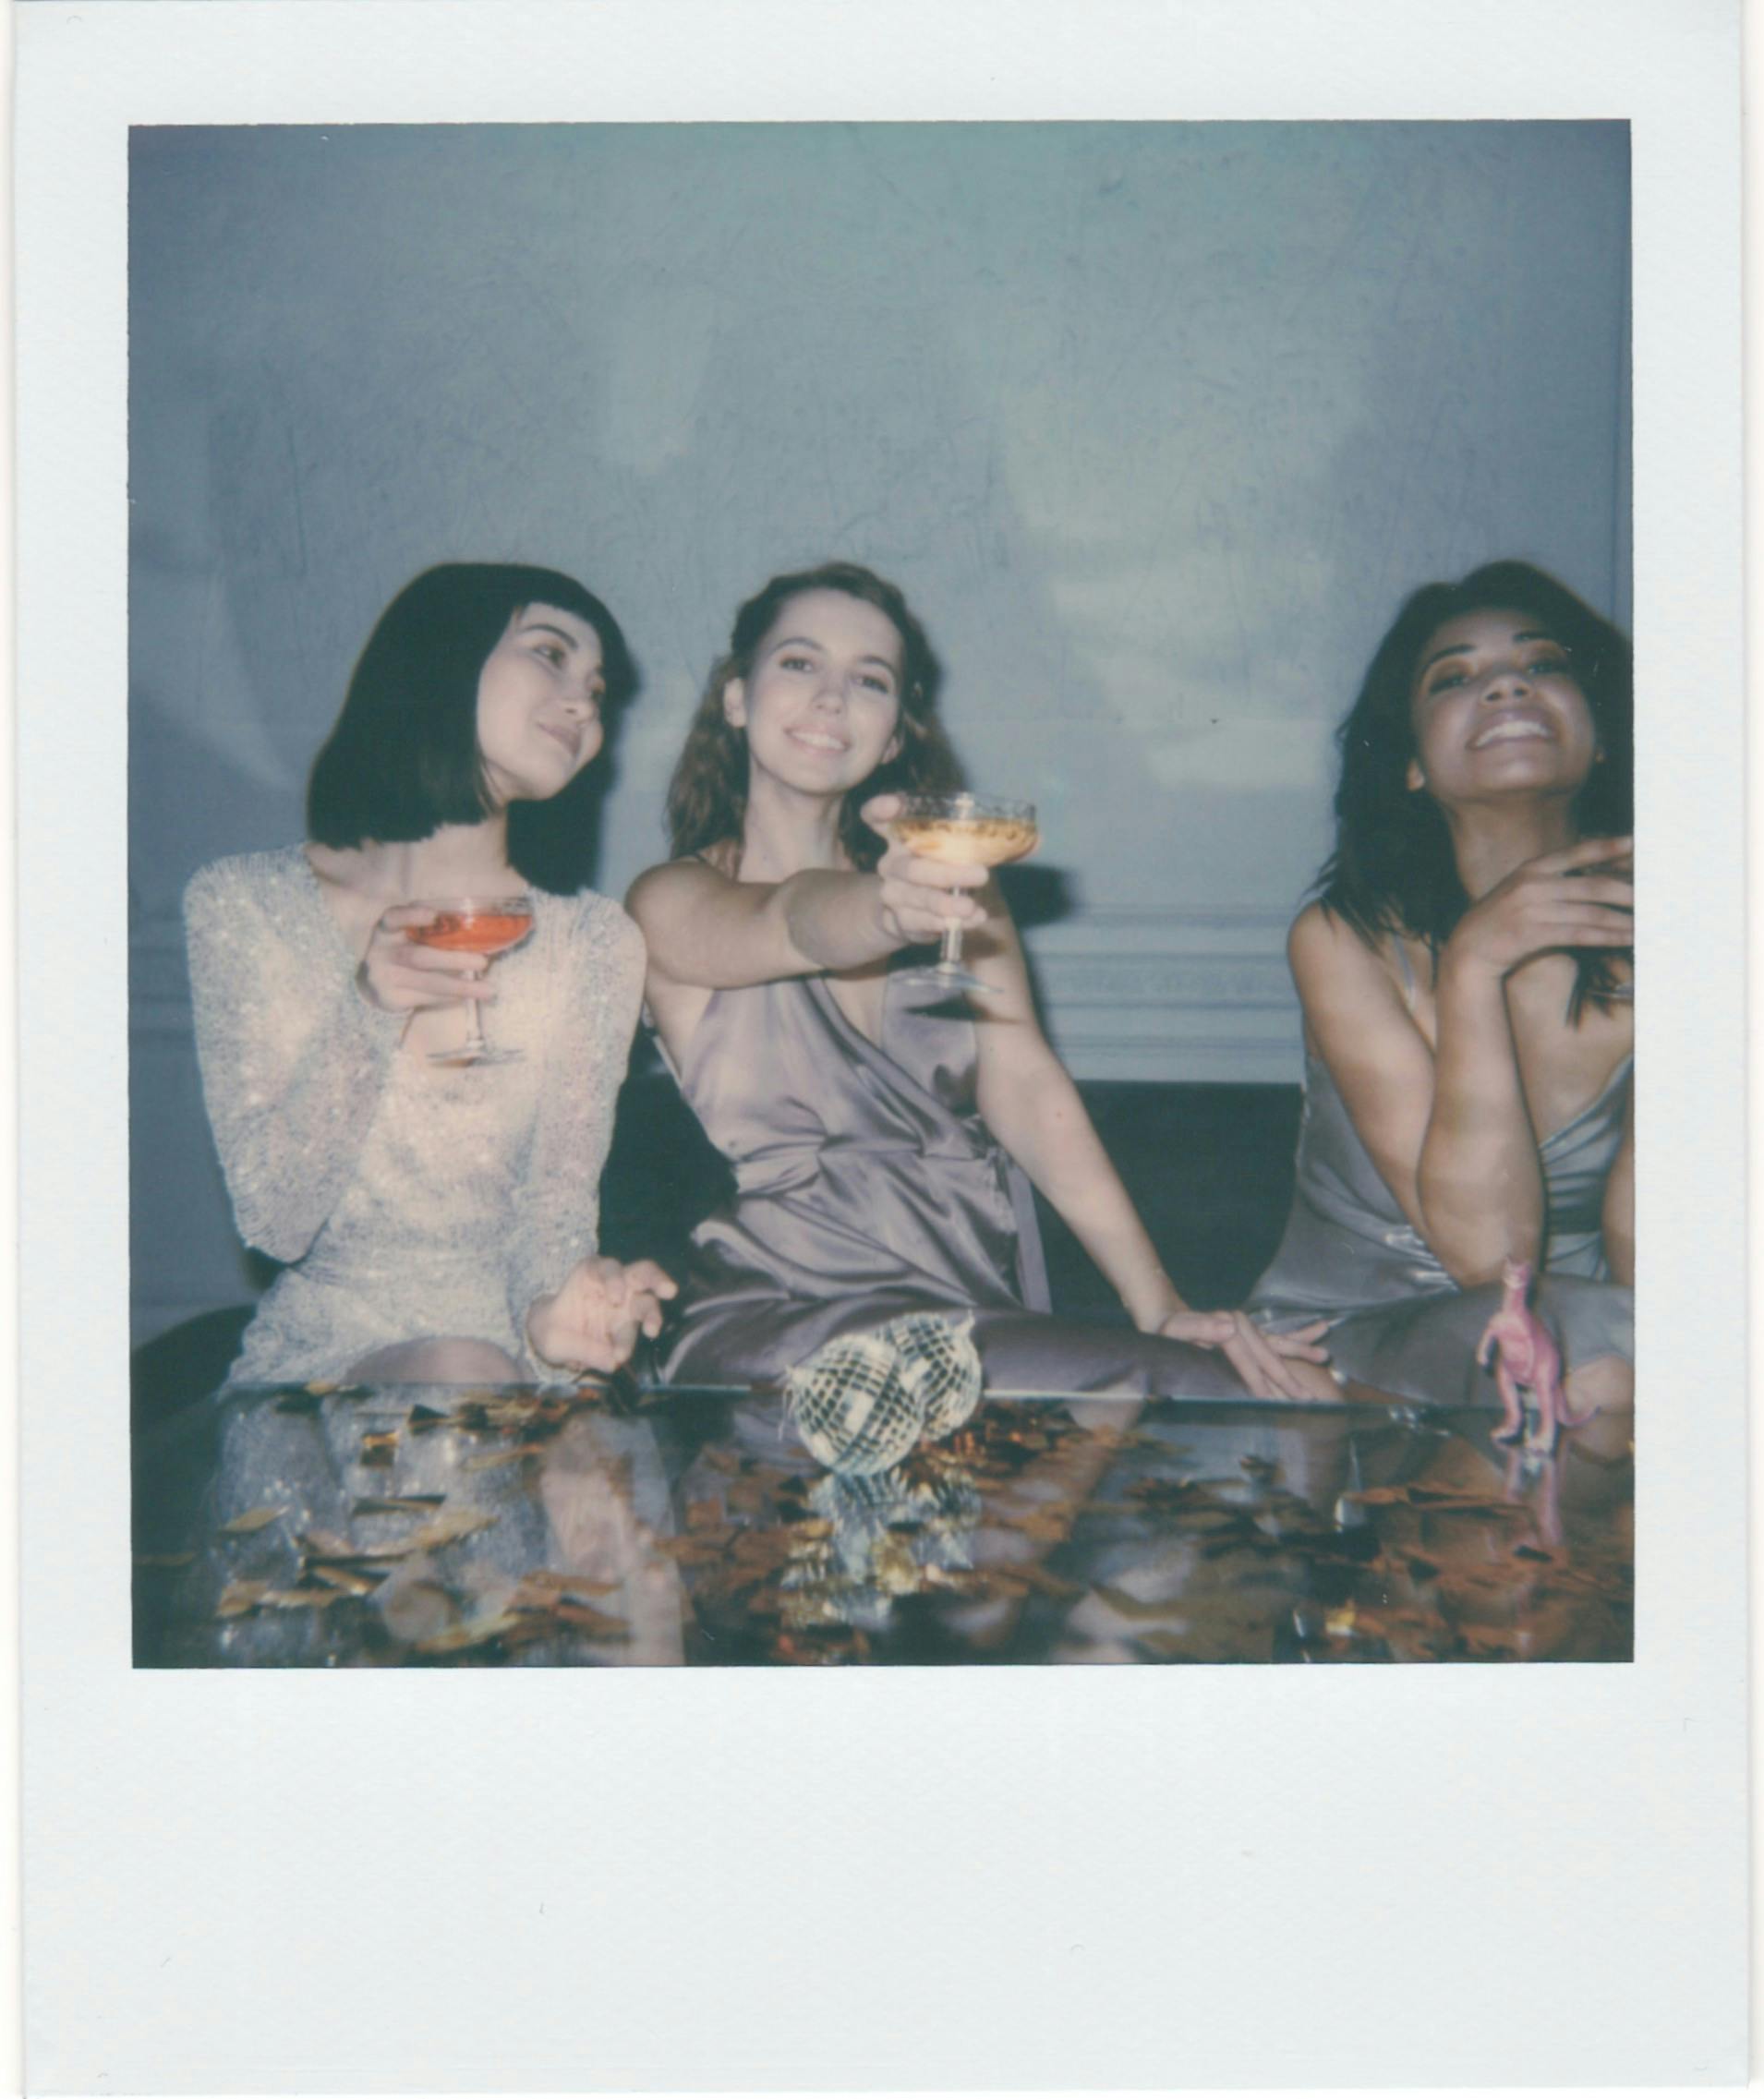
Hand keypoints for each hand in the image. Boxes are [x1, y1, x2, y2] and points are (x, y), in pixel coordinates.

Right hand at [356, 903, 496, 1012]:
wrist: (373, 985)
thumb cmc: (401, 952)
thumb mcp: (405, 937)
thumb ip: (429, 932)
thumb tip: (479, 932)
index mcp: (386, 930)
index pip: (393, 918)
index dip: (412, 916)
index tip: (434, 916)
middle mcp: (381, 952)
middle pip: (418, 956)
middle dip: (453, 960)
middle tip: (482, 961)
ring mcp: (384, 977)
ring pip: (428, 982)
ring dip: (461, 986)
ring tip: (488, 989)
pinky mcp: (392, 998)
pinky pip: (428, 997)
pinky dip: (452, 996)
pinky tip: (471, 995)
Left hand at [525, 1256, 677, 1375]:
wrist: (552, 1341)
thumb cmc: (551, 1328)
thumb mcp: (552, 1338)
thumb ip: (581, 1347)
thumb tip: (612, 1362)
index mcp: (591, 1273)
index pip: (608, 1268)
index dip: (615, 1279)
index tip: (615, 1298)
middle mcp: (614, 1283)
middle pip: (643, 1273)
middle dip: (658, 1279)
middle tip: (669, 1291)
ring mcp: (626, 1304)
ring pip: (649, 1302)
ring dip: (653, 1316)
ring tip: (651, 1332)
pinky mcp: (630, 1325)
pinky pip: (636, 1332)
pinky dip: (632, 1343)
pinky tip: (620, 1356)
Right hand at [860, 794, 988, 948]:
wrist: (913, 913)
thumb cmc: (942, 871)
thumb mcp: (963, 853)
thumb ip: (994, 845)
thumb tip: (1038, 839)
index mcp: (901, 837)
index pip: (876, 818)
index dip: (881, 810)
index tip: (896, 806)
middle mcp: (891, 864)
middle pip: (910, 867)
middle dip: (946, 872)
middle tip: (982, 875)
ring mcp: (893, 894)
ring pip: (915, 897)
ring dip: (945, 903)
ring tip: (972, 907)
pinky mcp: (900, 921)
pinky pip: (919, 923)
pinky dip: (946, 922)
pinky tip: (972, 919)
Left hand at [1153, 1309, 1333, 1402]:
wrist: (1167, 1317)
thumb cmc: (1168, 1331)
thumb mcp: (1176, 1329)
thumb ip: (1200, 1327)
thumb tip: (1230, 1327)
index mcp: (1228, 1325)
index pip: (1248, 1360)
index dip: (1259, 1382)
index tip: (1271, 1402)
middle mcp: (1243, 1324)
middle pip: (1269, 1356)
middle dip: (1287, 1380)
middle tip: (1307, 1400)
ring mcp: (1250, 1329)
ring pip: (1280, 1344)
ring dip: (1302, 1352)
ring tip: (1325, 1356)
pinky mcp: (1252, 1334)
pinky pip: (1279, 1338)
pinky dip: (1300, 1337)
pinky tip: (1321, 1330)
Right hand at [1442, 836, 1632, 984]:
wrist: (1469, 948)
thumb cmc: (1502, 920)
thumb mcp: (1521, 890)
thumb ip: (1552, 881)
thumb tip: (1594, 881)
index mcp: (1532, 868)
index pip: (1577, 853)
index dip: (1608, 847)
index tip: (1636, 843)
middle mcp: (1534, 884)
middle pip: (1593, 886)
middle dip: (1629, 892)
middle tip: (1655, 896)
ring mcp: (1534, 909)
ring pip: (1592, 913)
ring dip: (1624, 920)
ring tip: (1648, 923)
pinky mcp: (1535, 934)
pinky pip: (1581, 934)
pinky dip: (1608, 937)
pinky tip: (1626, 938)